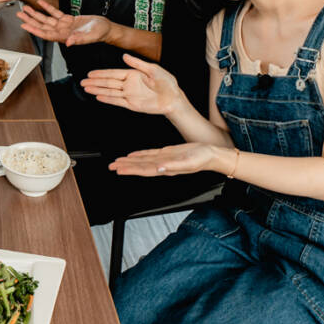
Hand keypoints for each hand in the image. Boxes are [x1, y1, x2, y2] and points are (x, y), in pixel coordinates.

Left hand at [17, 0, 109, 45]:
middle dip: (30, 20)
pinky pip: (55, 13)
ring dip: (36, 13)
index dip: (34, 29)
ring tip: (26, 8)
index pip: (45, 34)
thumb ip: (78, 39)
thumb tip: (68, 43)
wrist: (105, 28)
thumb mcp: (90, 36)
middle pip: (42, 25)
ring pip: (46, 19)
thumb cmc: (99, 33)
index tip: (24, 25)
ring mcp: (64, 25)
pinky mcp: (68, 19)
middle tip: (19, 14)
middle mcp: (61, 31)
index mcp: (64, 37)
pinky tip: (40, 2)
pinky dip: (47, 7)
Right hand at [80, 54, 185, 116]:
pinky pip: (117, 101)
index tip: (90, 73)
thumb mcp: (153, 69)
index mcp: (132, 74)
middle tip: (82, 82)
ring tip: (86, 89)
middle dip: (95, 82)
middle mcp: (128, 84)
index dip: (101, 73)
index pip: (113, 73)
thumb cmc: (166, 82)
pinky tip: (98, 96)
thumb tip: (124, 56)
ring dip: (98, 90)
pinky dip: (107, 99)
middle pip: (108, 82)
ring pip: (110, 91)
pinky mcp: (132, 104)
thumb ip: (137, 63)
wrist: (173, 98)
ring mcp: (129, 95)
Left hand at [109, 142, 225, 176]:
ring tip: (117, 162)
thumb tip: (159, 168)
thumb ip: (173, 166)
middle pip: (139, 167)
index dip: (130, 170)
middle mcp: (162, 165)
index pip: (144, 170)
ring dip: (129, 162)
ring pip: (142, 161)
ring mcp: (164, 159)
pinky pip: (149, 155)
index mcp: (166, 168)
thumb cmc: (202, 159)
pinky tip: (133, 155)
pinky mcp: (167, 153)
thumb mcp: (188, 162)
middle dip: (125, 167)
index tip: (119, 170)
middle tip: (111, 166)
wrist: (211, 154)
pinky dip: (140, 155)